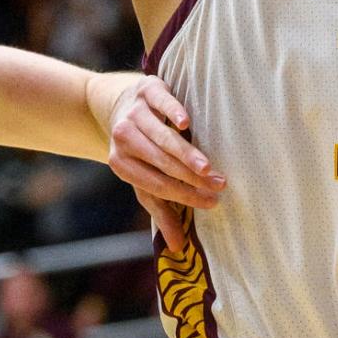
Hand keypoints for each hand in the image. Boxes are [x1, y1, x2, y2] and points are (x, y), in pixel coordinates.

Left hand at [105, 74, 225, 252]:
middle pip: (161, 163)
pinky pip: (160, 103)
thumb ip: (160, 209)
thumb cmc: (139, 150)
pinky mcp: (146, 90)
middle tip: (218, 186)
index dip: (184, 195)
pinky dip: (171, 113)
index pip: (157, 185)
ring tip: (210, 168)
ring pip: (162, 137)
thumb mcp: (143, 178)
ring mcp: (134, 112)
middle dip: (191, 178)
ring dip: (187, 154)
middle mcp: (124, 138)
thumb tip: (178, 247)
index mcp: (121, 164)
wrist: (119, 104)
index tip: (211, 202)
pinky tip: (186, 124)